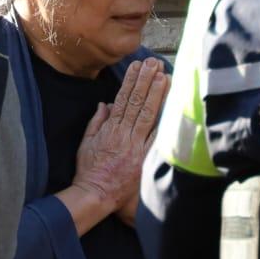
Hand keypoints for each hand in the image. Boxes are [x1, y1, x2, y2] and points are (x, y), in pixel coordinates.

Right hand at [62, 59, 168, 232]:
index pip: (123, 99)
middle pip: (138, 102)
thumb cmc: (89, 171)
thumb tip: (106, 103)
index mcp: (110, 129)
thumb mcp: (86, 143)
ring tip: (165, 76)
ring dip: (158, 95)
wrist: (95, 195)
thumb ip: (96, 122)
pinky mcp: (145, 159)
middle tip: (155, 63)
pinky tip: (173, 108)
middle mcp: (124, 134)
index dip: (132, 80)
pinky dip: (165, 122)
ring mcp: (136, 146)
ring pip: (149, 116)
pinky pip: (157, 138)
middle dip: (147, 80)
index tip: (138, 65)